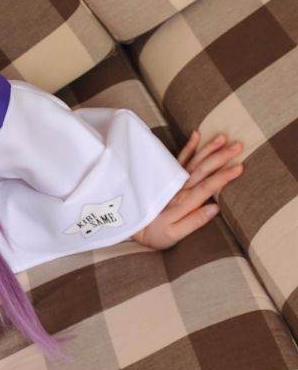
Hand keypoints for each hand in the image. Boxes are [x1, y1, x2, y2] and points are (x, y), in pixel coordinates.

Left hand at [131, 129, 244, 249]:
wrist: (130, 225)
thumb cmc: (155, 234)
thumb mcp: (173, 235)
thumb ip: (194, 222)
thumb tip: (216, 208)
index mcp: (183, 203)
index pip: (207, 187)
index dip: (223, 177)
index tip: (240, 167)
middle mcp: (179, 189)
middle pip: (202, 170)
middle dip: (221, 157)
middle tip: (239, 145)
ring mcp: (173, 180)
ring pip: (193, 162)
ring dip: (208, 149)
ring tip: (223, 137)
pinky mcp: (167, 176)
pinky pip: (178, 159)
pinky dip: (188, 147)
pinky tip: (196, 135)